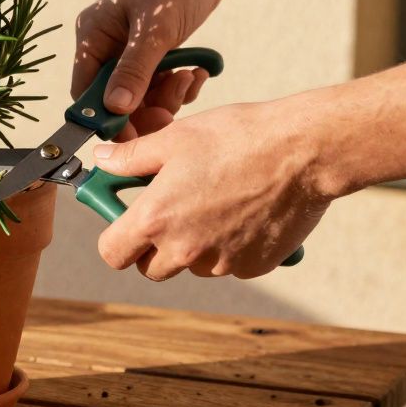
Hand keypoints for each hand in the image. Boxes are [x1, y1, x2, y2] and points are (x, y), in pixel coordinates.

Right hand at [72, 0, 233, 136]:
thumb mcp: (156, 27)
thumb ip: (134, 70)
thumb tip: (115, 109)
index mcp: (93, 35)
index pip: (86, 91)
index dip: (105, 117)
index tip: (132, 136)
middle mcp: (107, 45)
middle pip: (114, 99)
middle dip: (144, 110)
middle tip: (170, 115)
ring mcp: (131, 49)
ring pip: (141, 96)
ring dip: (166, 97)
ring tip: (188, 78)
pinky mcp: (155, 51)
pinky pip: (160, 85)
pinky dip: (178, 86)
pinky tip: (196, 72)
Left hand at [90, 96, 333, 279]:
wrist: (303, 152)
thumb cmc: (237, 138)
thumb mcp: (174, 139)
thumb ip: (130, 157)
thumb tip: (102, 159)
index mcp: (156, 219)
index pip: (112, 254)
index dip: (115, 239)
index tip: (125, 223)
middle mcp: (185, 250)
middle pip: (150, 267)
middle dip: (152, 246)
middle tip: (170, 212)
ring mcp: (221, 262)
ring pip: (191, 266)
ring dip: (193, 246)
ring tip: (213, 203)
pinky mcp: (253, 266)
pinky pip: (228, 264)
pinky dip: (229, 246)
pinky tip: (243, 211)